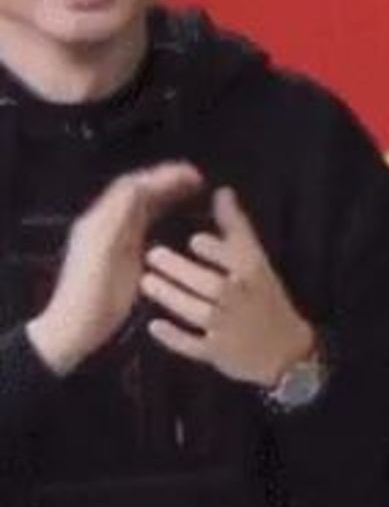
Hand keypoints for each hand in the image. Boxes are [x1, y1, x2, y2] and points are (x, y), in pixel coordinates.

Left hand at [27, 162, 205, 376]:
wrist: (72, 331)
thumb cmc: (91, 298)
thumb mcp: (104, 255)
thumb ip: (119, 219)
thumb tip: (139, 187)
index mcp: (101, 222)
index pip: (133, 186)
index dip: (163, 176)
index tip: (192, 175)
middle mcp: (104, 223)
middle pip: (136, 191)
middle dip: (166, 180)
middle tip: (196, 179)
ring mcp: (109, 237)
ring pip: (139, 204)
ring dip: (164, 193)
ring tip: (190, 190)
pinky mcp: (117, 252)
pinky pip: (140, 221)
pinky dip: (159, 210)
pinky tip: (173, 214)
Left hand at [141, 185, 315, 389]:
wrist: (285, 350)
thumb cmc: (267, 298)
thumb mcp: (258, 260)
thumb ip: (237, 227)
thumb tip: (222, 192)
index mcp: (253, 274)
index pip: (236, 259)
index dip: (215, 250)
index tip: (192, 239)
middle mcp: (241, 300)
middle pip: (211, 285)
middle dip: (182, 271)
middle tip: (153, 256)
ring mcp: (228, 328)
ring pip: (198, 312)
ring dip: (172, 297)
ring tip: (147, 282)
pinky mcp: (216, 353)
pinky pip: (193, 345)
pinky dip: (174, 337)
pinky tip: (154, 325)